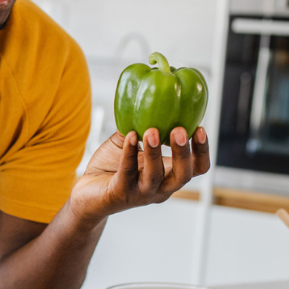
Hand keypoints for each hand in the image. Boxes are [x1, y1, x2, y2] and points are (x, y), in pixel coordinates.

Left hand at [68, 127, 209, 221]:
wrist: (86, 193)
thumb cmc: (112, 167)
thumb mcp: (130, 142)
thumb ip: (141, 124)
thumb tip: (148, 95)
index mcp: (169, 175)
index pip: (196, 168)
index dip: (202, 151)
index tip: (200, 128)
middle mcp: (160, 188)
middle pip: (183, 175)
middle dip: (184, 153)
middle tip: (180, 130)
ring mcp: (141, 193)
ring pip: (155, 175)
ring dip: (155, 152)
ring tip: (152, 130)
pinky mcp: (120, 193)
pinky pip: (127, 172)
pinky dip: (129, 153)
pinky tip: (130, 136)